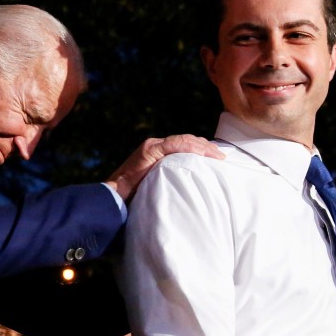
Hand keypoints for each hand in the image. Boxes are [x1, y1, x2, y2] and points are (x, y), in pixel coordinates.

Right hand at [105, 135, 224, 202]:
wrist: (114, 195)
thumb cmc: (134, 195)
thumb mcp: (158, 184)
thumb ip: (170, 178)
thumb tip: (189, 185)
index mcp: (158, 151)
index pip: (183, 144)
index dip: (200, 148)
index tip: (215, 156)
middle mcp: (156, 145)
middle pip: (186, 140)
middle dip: (205, 146)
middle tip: (221, 155)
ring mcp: (152, 146)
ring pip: (183, 140)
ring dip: (202, 147)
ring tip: (216, 155)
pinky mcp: (150, 150)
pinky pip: (174, 145)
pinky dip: (190, 148)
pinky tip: (202, 152)